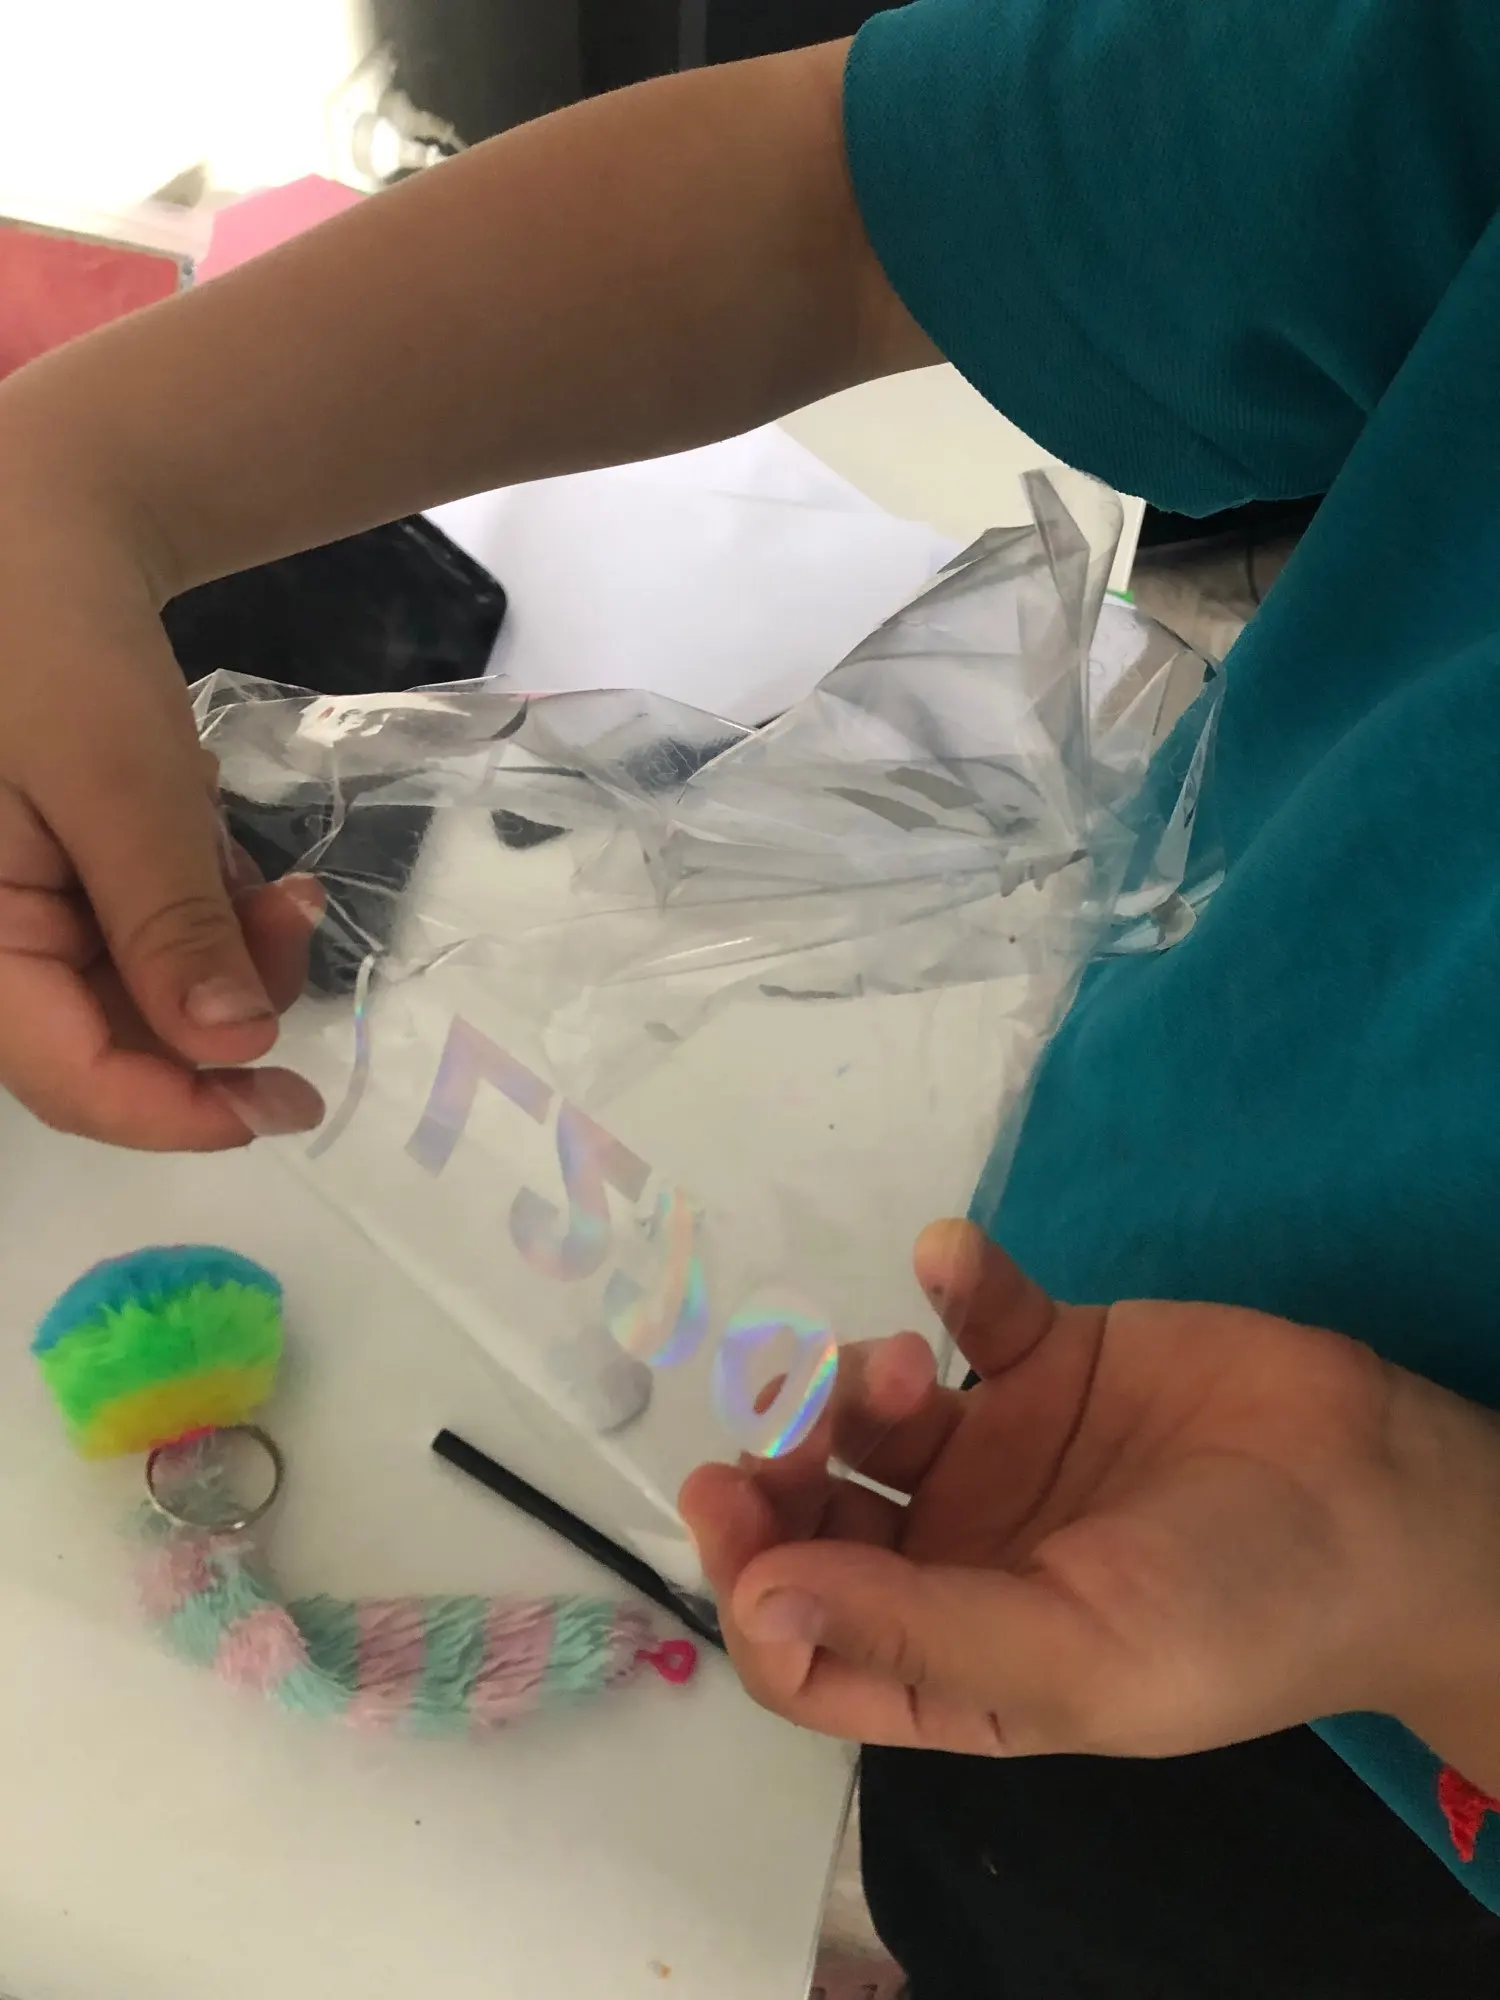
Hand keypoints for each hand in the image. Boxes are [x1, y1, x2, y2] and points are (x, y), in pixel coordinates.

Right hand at [0, 580, 323, 1148]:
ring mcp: (25, 921)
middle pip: (110, 1048)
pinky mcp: (66, 895)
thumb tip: (232, 1048)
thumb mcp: (119, 781)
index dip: (176, 1112)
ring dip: (229, 962)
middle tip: (299, 934)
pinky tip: (233, 859)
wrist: (42, 534)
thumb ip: (169, 920)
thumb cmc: (50, 641)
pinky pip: (151, 947)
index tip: (285, 1106)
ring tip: (281, 888)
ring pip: (146, 1003)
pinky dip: (211, 919)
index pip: (64, 1076)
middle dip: (221, 1015)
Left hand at [682, 1222, 1499, 1766]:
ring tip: (908, 1368)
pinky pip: (974, 1314)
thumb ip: (912, 1630)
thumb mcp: (1074, 1656)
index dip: (749, 1582)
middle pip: (818, 1515)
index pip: (803, 1641)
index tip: (733, 1501)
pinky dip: (955, 1282)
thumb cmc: (1234, 1610)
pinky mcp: (1052, 1358)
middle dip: (786, 1465)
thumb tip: (753, 1607)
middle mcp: (959, 1556)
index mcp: (957, 1659)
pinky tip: (956, 1256)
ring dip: (858, 1381)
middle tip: (796, 1416)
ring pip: (871, 1413)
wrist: (1388, 1502)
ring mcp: (1001, 1452)